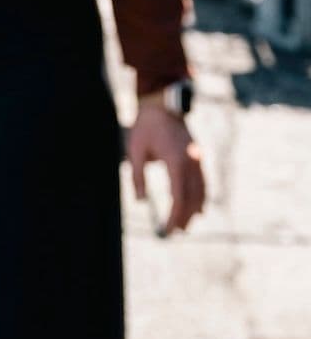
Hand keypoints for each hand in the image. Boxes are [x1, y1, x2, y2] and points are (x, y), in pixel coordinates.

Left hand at [127, 101, 205, 235]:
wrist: (163, 106)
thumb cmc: (145, 127)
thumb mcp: (135, 151)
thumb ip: (137, 176)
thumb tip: (139, 202)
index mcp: (176, 162)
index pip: (179, 197)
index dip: (175, 216)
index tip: (168, 229)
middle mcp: (191, 163)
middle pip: (193, 198)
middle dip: (185, 217)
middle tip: (176, 232)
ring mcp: (197, 160)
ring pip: (201, 192)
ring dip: (195, 210)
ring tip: (186, 225)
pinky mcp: (198, 158)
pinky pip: (203, 183)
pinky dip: (201, 198)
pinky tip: (198, 209)